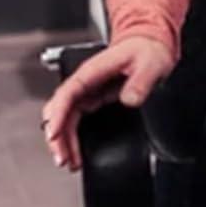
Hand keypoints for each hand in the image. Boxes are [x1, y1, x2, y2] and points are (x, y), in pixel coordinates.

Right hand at [40, 36, 175, 171]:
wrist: (151, 45)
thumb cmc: (147, 49)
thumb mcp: (149, 64)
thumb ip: (140, 82)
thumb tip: (130, 99)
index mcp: (93, 71)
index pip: (67, 94)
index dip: (58, 115)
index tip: (54, 134)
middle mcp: (86, 82)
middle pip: (61, 111)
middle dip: (58, 137)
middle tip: (64, 158)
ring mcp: (88, 91)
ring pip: (67, 119)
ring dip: (64, 141)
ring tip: (69, 161)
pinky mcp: (94, 99)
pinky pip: (76, 120)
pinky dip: (74, 137)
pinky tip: (76, 151)